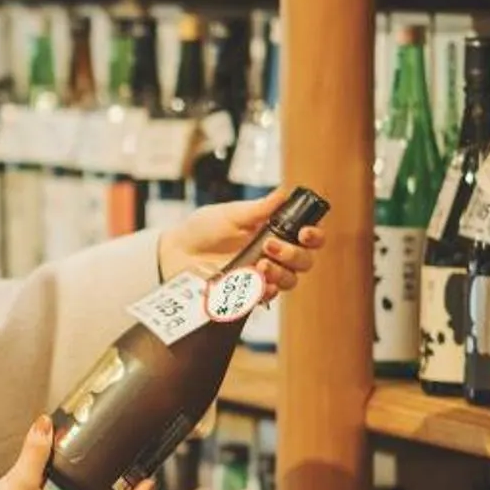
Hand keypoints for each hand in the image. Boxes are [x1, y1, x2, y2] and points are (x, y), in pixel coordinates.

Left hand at [159, 187, 325, 292]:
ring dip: (280, 273)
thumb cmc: (203, 229)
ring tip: (259, 264)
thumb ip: (259, 208)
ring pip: (290, 280)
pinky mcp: (247, 294)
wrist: (175, 252)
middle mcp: (273, 255)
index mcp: (274, 232)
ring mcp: (261, 276)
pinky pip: (267, 297)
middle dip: (294, 254)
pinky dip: (266, 290)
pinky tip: (257, 283)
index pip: (307, 237)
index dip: (314, 236)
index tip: (304, 232)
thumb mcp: (231, 214)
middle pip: (304, 261)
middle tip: (270, 246)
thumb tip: (285, 192)